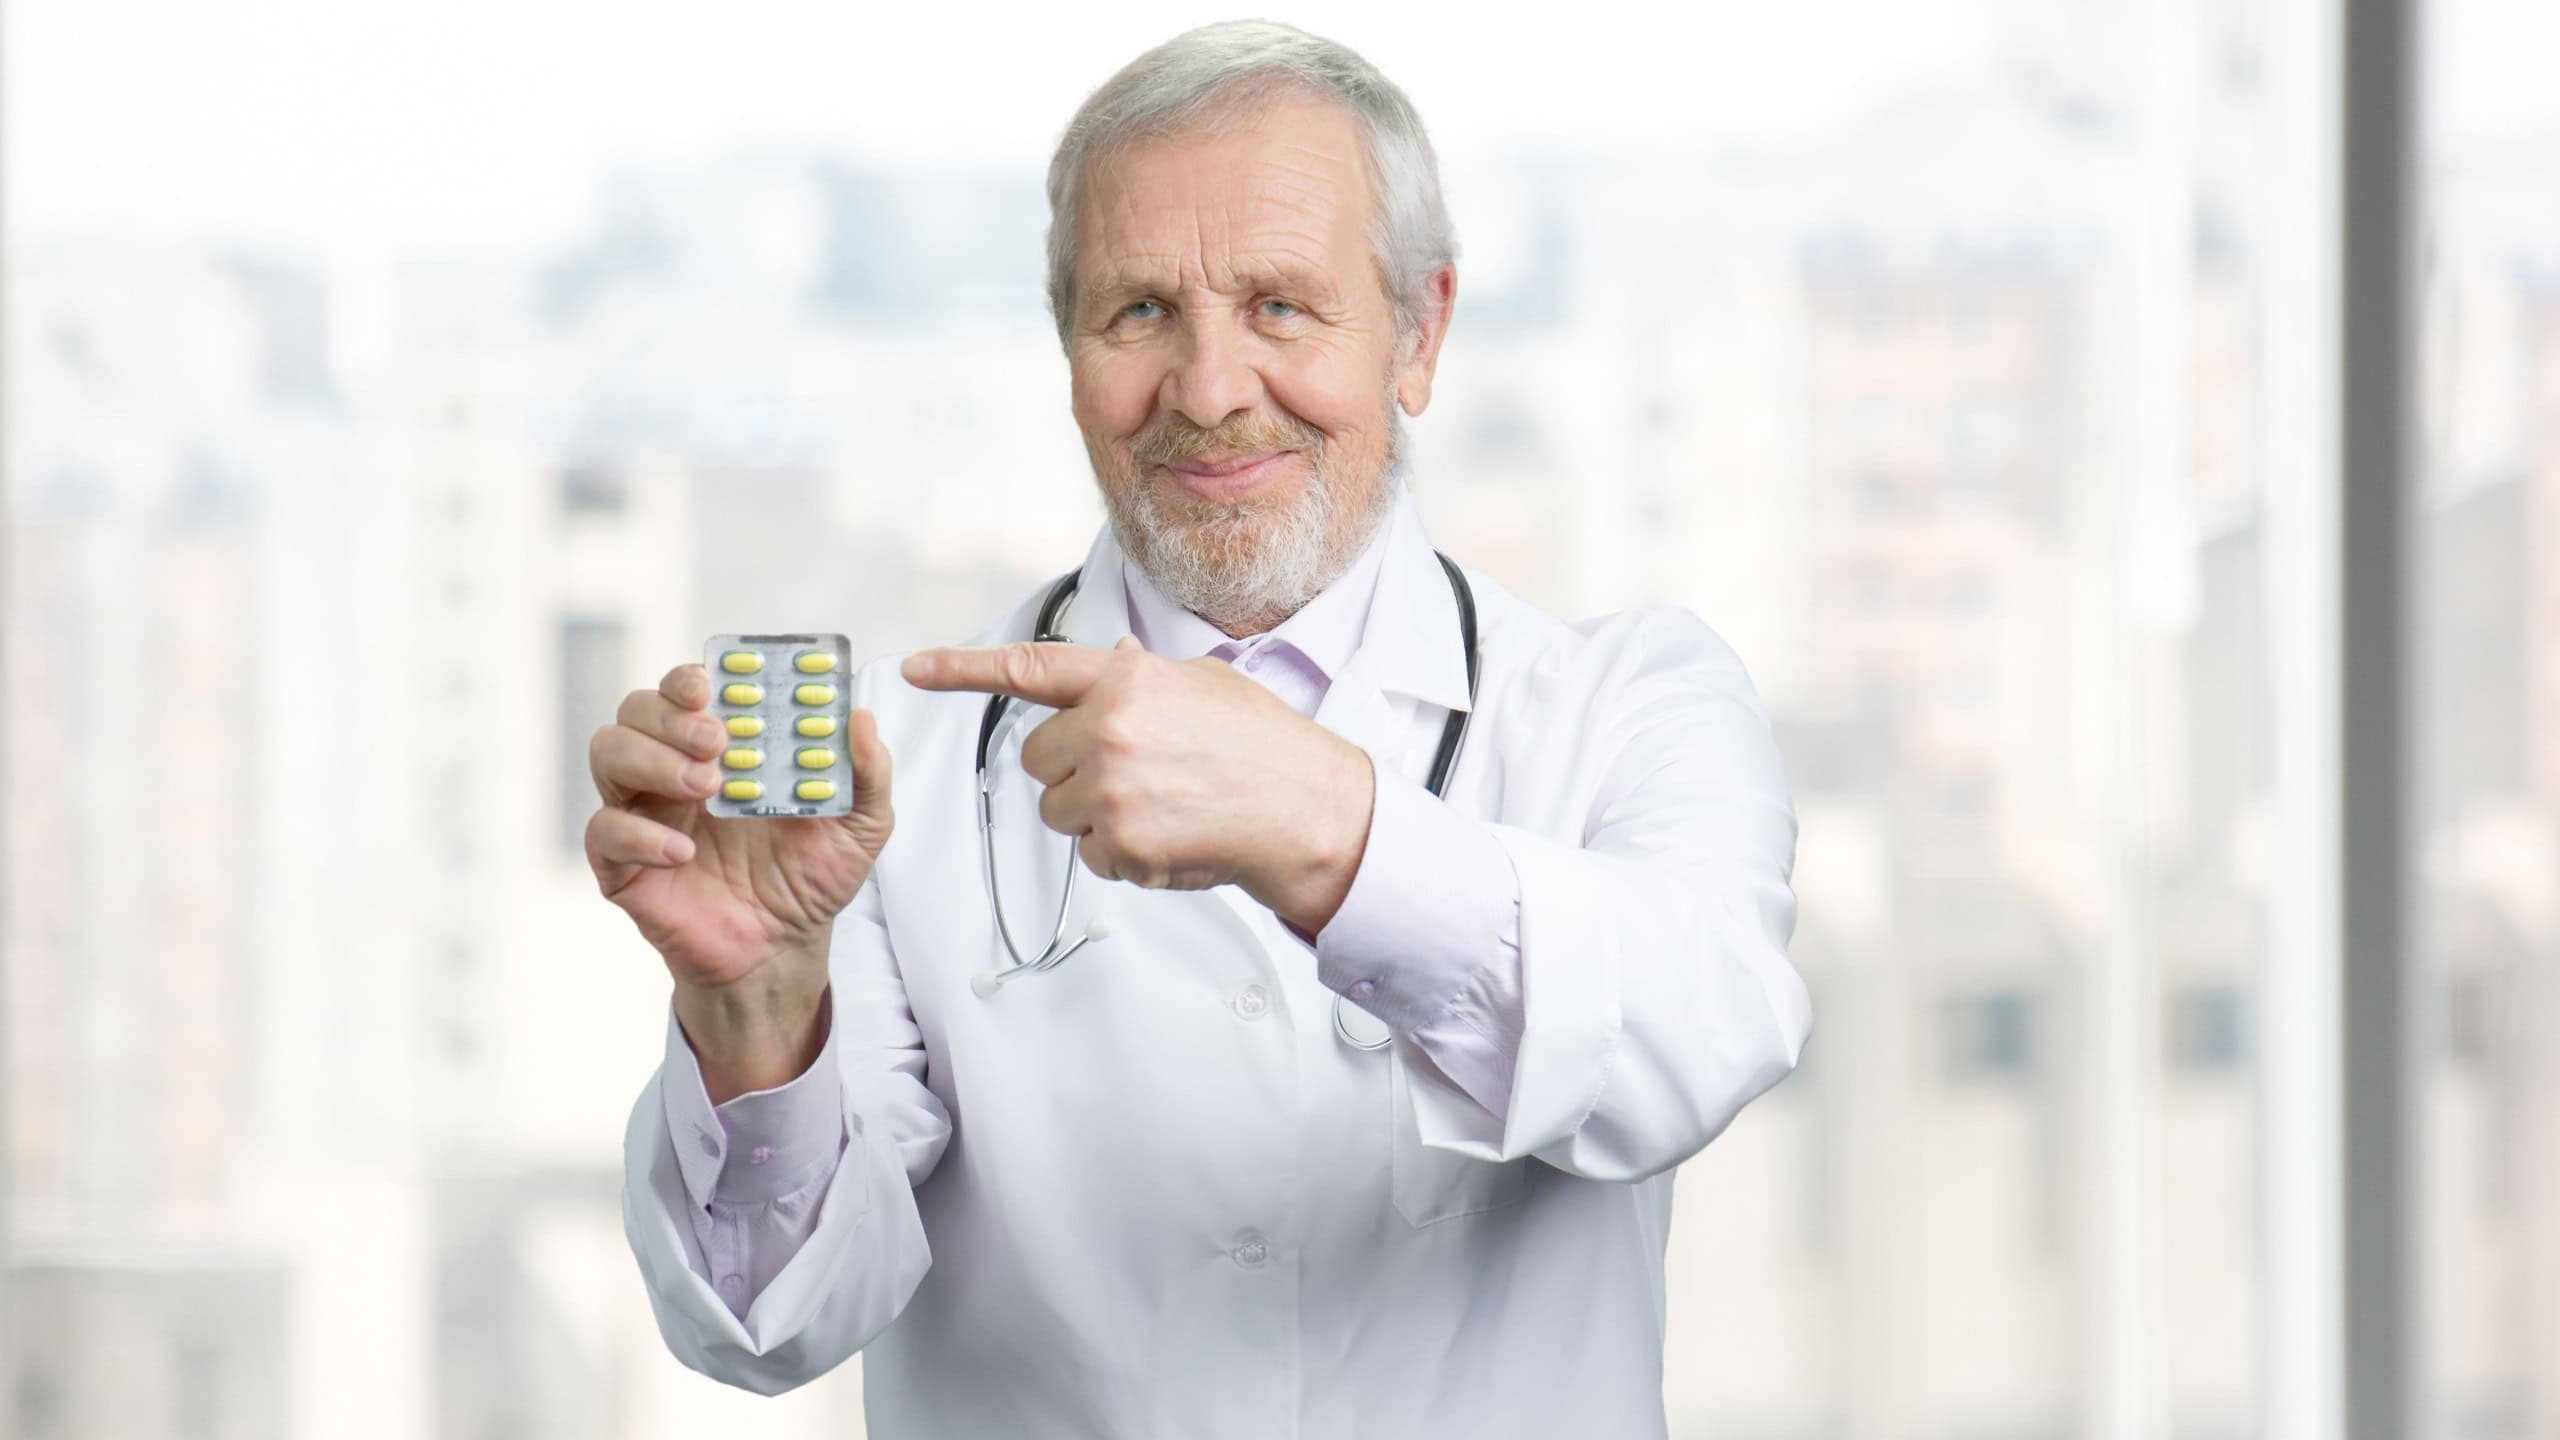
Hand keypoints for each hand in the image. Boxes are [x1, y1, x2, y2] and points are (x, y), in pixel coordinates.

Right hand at [585, 662, 894, 1098]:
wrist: (784, 949)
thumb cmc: (812, 876)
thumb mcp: (860, 825)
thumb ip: (869, 772)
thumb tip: (861, 717)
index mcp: (722, 746)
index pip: (685, 689)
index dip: (689, 677)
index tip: (713, 683)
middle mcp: (672, 768)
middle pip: (637, 709)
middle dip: (672, 714)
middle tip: (719, 739)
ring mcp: (643, 812)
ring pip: (608, 752)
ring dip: (653, 758)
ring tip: (708, 786)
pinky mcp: (623, 864)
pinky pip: (604, 831)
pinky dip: (639, 833)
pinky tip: (684, 850)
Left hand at [901, 635, 1373, 931]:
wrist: (1305, 810)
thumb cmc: (1262, 746)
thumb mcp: (1202, 684)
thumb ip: (1143, 677)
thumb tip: (1113, 665)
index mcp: (1126, 680)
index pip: (1030, 669)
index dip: (963, 668)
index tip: (915, 667)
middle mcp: (1109, 729)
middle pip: (1038, 758)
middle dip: (1073, 768)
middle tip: (1135, 772)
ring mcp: (1112, 790)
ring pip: (1058, 811)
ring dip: (1095, 814)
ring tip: (1160, 804)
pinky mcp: (1121, 845)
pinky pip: (1089, 854)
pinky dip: (1121, 854)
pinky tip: (1169, 835)